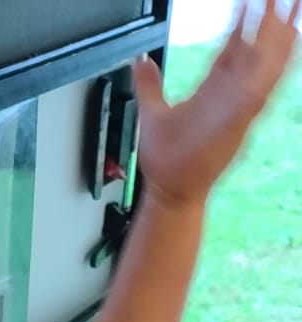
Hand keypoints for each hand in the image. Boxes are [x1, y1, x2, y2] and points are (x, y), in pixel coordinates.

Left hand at [133, 0, 299, 207]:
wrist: (169, 193)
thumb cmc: (166, 161)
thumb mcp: (153, 113)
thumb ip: (149, 85)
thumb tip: (142, 62)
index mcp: (213, 91)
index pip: (233, 48)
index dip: (243, 22)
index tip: (249, 0)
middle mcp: (229, 98)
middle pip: (256, 52)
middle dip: (270, 23)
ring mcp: (235, 111)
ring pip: (263, 70)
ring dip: (278, 44)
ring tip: (291, 17)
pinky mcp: (234, 127)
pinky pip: (256, 98)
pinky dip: (267, 78)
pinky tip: (277, 57)